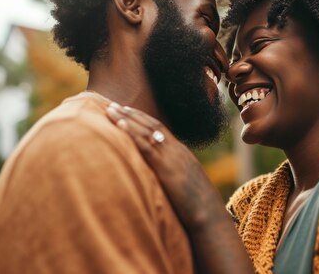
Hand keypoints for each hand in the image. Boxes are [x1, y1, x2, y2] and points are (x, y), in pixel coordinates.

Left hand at [106, 102, 226, 227]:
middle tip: (112, 105)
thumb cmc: (197, 205)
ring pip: (146, 131)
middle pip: (151, 125)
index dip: (142, 120)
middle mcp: (176, 150)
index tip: (127, 111)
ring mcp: (171, 157)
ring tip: (110, 109)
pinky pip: (146, 146)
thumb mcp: (185, 185)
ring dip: (126, 119)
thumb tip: (164, 179)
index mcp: (181, 153)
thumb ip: (174, 176)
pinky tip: (119, 125)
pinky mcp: (165, 167)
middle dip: (131, 114)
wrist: (208, 213)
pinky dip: (131, 134)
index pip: (159, 130)